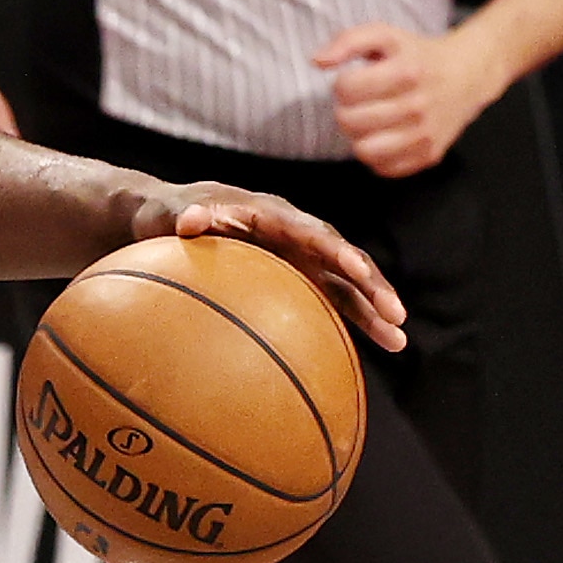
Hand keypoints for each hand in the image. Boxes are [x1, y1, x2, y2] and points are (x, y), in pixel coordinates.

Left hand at [130, 182, 406, 352]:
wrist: (168, 221)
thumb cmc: (163, 217)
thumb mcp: (166, 213)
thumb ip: (183, 216)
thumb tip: (190, 220)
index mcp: (270, 215)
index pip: (311, 232)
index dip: (336, 251)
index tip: (357, 271)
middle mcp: (295, 233)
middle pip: (343, 258)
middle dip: (372, 285)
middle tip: (395, 313)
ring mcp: (300, 257)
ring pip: (346, 284)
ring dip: (373, 309)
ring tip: (399, 340)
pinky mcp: (298, 278)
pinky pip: (332, 300)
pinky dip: (354, 321)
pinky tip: (379, 348)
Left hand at [313, 23, 502, 177]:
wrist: (468, 75)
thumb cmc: (418, 56)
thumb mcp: (386, 36)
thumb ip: (349, 40)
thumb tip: (317, 61)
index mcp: (406, 71)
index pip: (346, 88)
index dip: (343, 84)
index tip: (356, 81)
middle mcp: (418, 104)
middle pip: (349, 121)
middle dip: (346, 110)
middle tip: (360, 103)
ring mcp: (425, 134)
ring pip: (363, 150)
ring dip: (358, 136)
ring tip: (368, 122)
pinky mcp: (428, 155)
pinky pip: (382, 168)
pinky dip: (377, 155)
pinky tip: (385, 136)